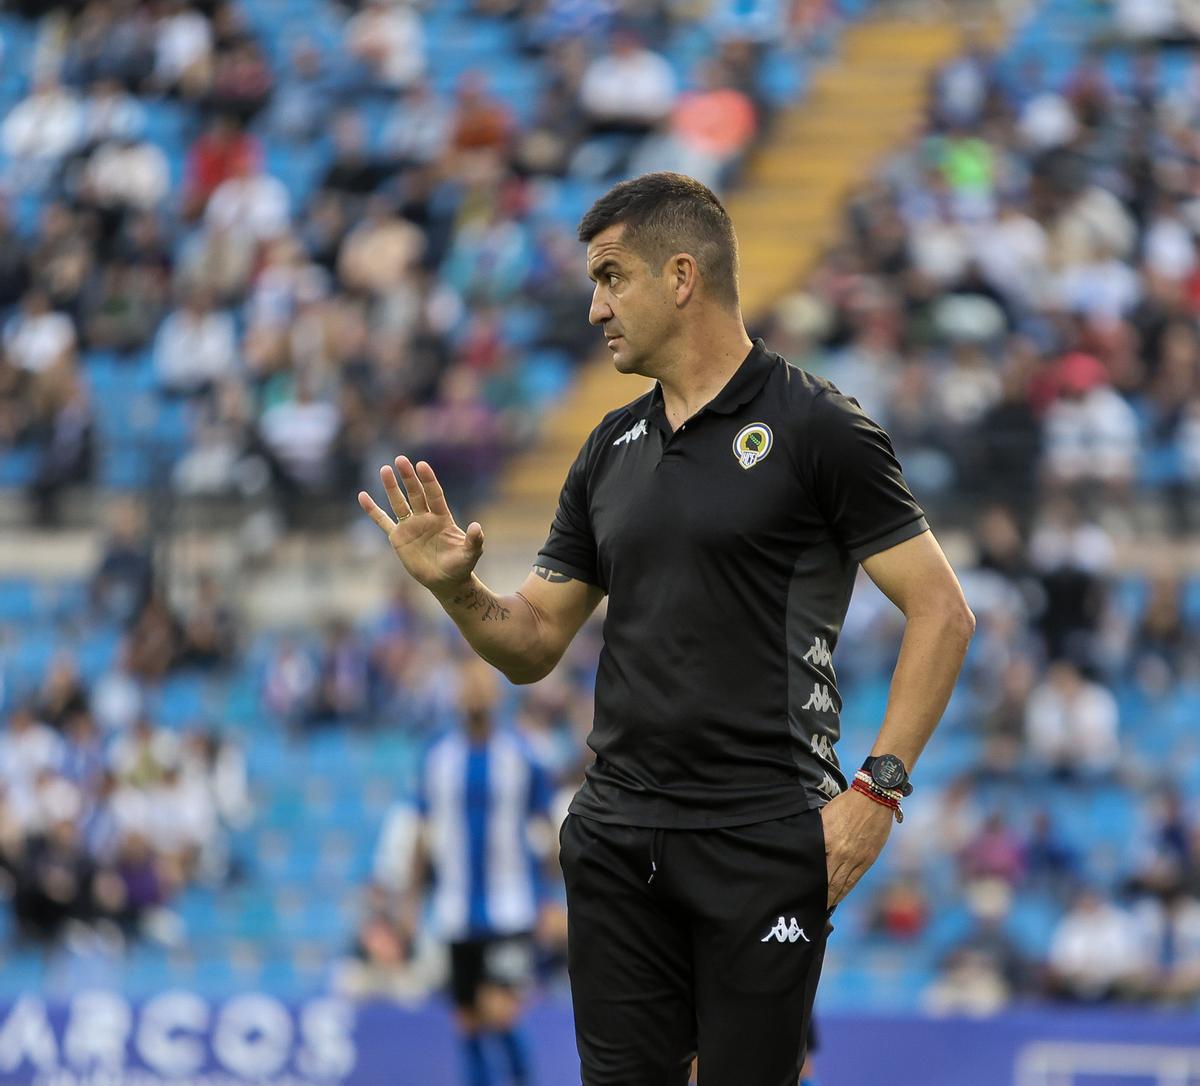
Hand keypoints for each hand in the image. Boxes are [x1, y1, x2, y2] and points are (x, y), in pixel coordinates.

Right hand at [358, 456, 484, 594]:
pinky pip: (383, 521)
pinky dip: (372, 510)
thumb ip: (474, 540)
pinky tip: (362, 496)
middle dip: (408, 477)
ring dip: (391, 487)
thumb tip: (476, 527)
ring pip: (399, 503)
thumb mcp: (470, 554)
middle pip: (415, 493)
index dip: (428, 481)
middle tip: (400, 459)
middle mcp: (425, 518)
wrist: (445, 581)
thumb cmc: (460, 566)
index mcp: (442, 518)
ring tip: (384, 470)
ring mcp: (410, 526)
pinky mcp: (398, 537)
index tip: (422, 465)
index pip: (434, 495)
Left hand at [820, 788, 894, 909]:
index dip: (811, 886)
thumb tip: (809, 852)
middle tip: (811, 907)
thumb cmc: (846, 804)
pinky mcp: (868, 859)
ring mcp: (857, 859)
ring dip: (834, 897)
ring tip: (824, 906)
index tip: (803, 893)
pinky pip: (855, 879)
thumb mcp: (825, 818)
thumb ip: (818, 837)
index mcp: (828, 843)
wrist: (873, 798)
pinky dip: (846, 889)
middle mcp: (842, 855)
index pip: (817, 871)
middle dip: (821, 897)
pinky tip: (840, 895)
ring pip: (843, 885)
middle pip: (830, 883)